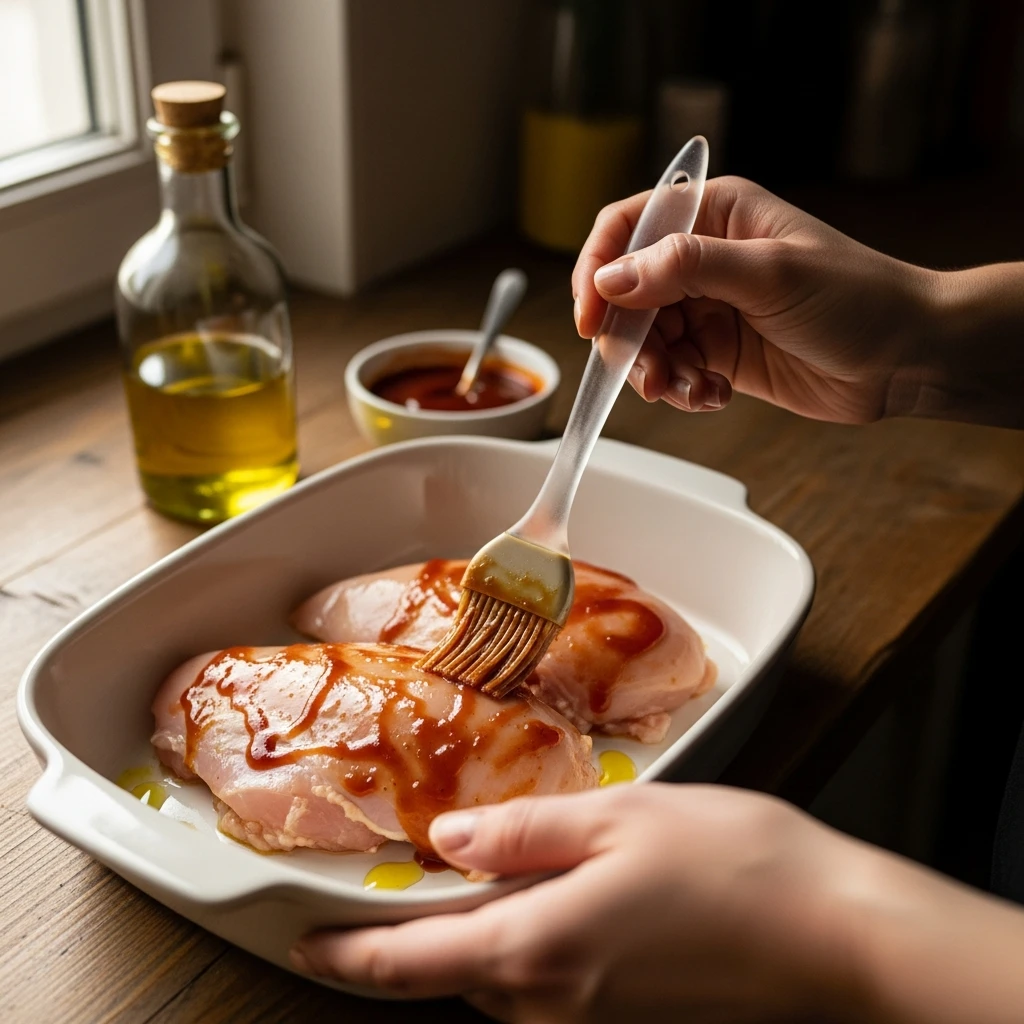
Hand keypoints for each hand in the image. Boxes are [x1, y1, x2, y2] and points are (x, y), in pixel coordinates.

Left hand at [291, 785, 869, 1020]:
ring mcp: (594, 1013)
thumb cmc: (733, 866)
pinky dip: (517, 940)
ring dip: (464, 939)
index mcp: (538, 948)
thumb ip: (523, 835)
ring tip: (455, 884)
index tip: (301, 942)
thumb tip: (449, 842)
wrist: (833, 933)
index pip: (410, 964)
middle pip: (449, 974)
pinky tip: (538, 893)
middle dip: (404, 942)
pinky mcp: (627, 1007)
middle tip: (379, 888)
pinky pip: (545, 977)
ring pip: (497, 977)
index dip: (347, 955)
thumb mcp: (616, 819)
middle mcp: (555, 999)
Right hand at [572, 176, 939, 423]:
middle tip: (649, 374)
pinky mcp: (718, 351)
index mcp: (714, 215)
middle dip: (629, 339)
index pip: (626, 229)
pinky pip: (673, 370)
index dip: (596, 271)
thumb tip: (611, 279)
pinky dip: (682, 389)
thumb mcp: (770, 274)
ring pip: (644, 339)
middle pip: (625, 294)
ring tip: (690, 390)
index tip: (590, 318)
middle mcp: (703, 258)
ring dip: (655, 372)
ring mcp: (709, 307)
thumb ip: (686, 270)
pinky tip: (714, 395)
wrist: (907, 357)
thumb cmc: (857, 297)